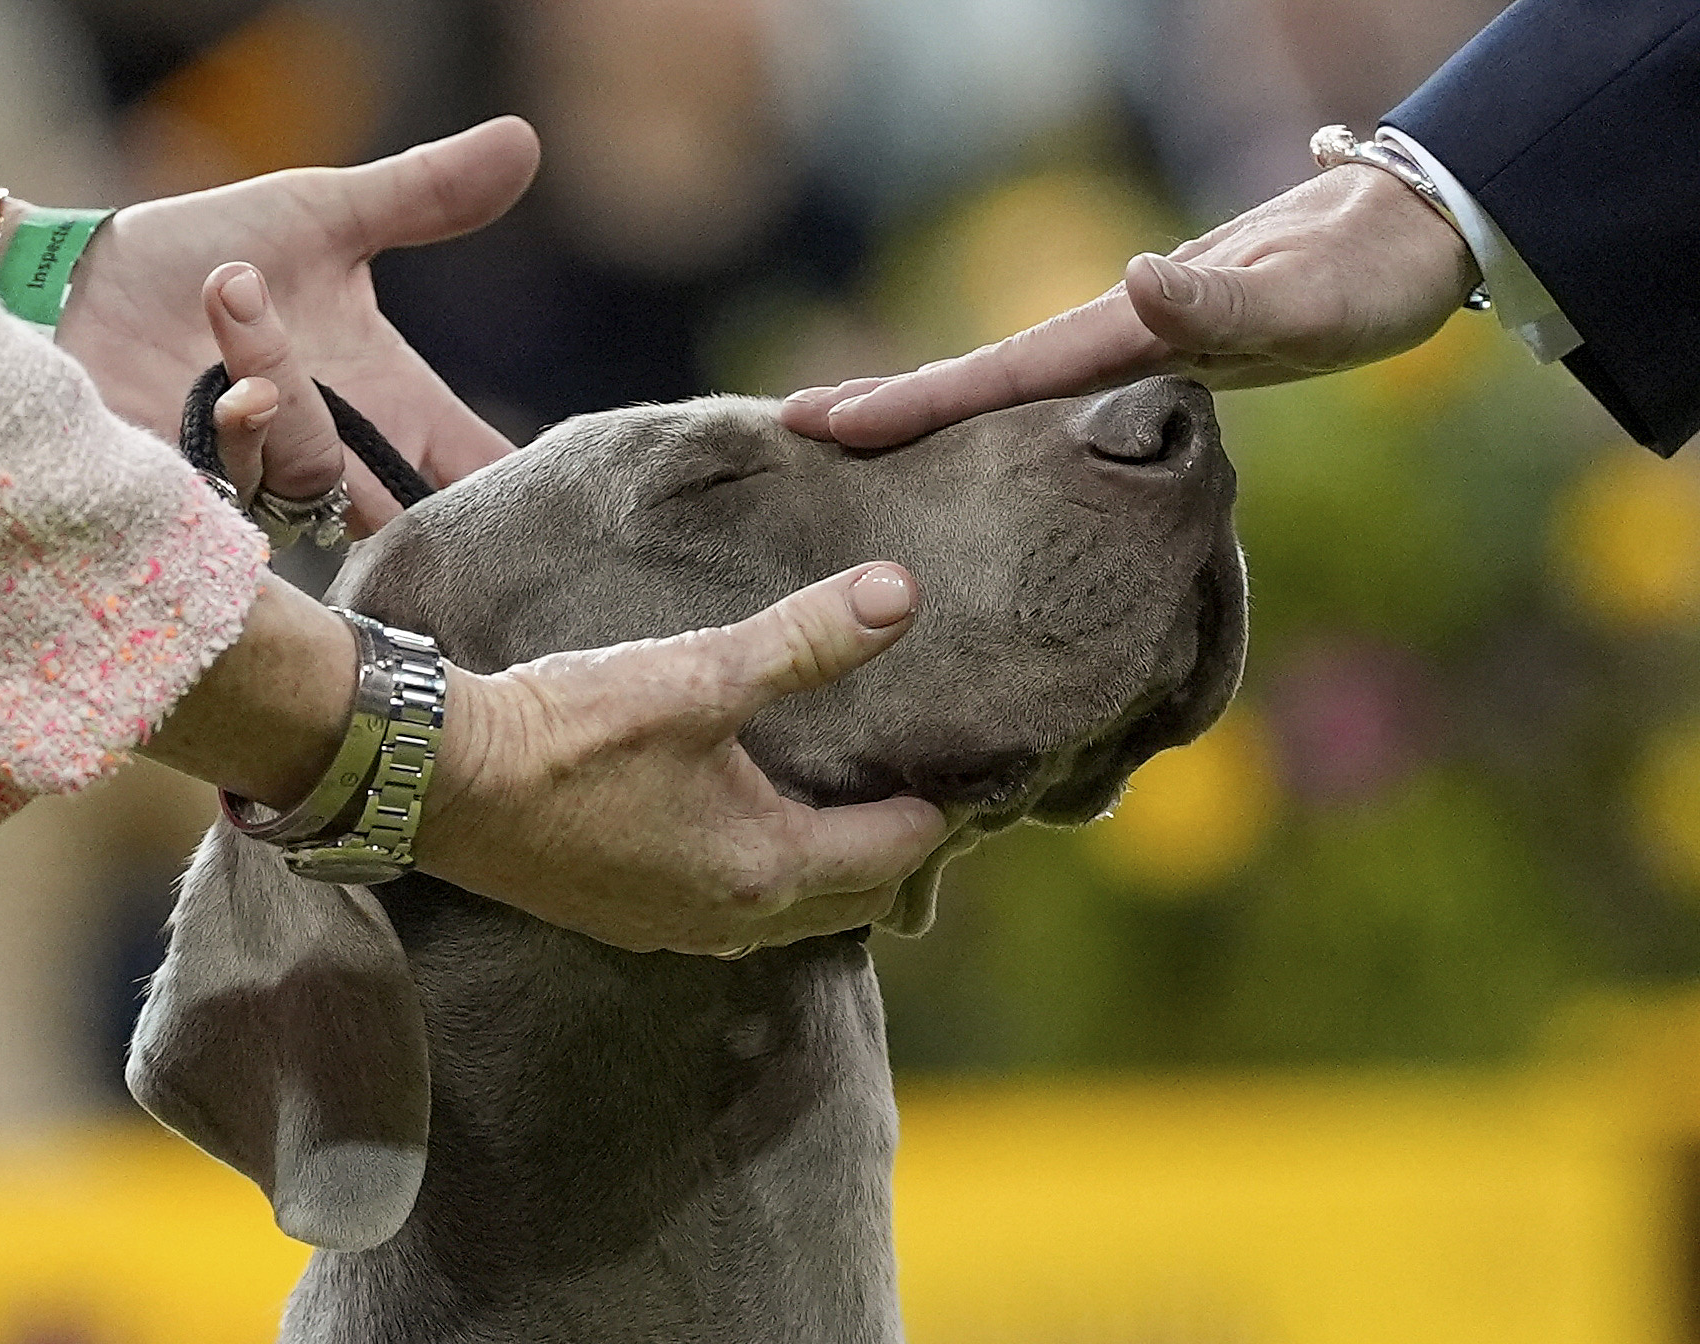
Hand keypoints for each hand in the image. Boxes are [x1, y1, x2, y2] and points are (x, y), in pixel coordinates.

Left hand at [53, 117, 540, 510]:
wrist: (74, 282)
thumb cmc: (201, 254)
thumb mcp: (323, 216)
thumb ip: (424, 197)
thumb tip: (524, 140)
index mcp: (392, 406)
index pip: (480, 473)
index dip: (518, 495)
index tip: (548, 492)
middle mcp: (342, 460)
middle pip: (419, 512)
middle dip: (412, 480)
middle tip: (380, 400)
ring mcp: (273, 488)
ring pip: (317, 476)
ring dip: (282, 389)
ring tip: (231, 292)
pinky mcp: (202, 504)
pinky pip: (239, 488)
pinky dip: (231, 423)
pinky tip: (209, 375)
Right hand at [415, 564, 950, 955]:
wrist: (441, 779)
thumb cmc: (571, 731)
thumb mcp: (698, 673)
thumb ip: (806, 639)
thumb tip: (901, 595)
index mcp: (765, 867)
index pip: (894, 850)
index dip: (939, 809)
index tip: (968, 771)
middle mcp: (729, 917)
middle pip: (854, 900)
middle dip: (896, 852)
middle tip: (922, 791)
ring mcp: (671, 927)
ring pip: (791, 915)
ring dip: (832, 873)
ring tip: (849, 809)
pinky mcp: (624, 917)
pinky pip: (730, 913)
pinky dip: (767, 881)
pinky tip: (751, 832)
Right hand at [782, 163, 1481, 448]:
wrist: (1402, 240)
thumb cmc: (1358, 274)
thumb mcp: (1304, 296)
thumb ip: (1223, 297)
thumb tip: (1131, 277)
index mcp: (1121, 329)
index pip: (993, 374)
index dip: (908, 401)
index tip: (820, 421)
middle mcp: (1107, 337)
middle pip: (975, 382)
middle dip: (884, 406)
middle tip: (790, 433)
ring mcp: (1126, 354)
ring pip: (1003, 393)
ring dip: (925, 415)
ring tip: (852, 444)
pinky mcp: (1153, 371)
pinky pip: (1046, 405)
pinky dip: (992, 424)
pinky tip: (976, 455)